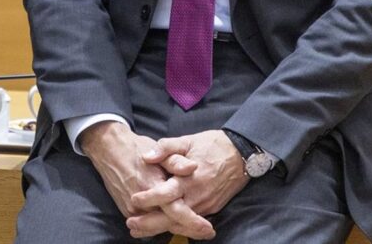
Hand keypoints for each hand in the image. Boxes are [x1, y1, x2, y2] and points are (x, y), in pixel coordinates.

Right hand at [80, 121, 212, 239]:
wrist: (109, 149)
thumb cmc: (136, 148)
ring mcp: (132, 209)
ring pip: (158, 226)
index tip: (208, 228)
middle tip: (207, 232)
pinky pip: (148, 223)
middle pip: (168, 224)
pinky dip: (161, 225)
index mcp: (152, 185)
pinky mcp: (127, 211)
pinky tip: (175, 225)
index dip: (193, 221)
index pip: (175, 211)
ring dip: (177, 229)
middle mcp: (141, 203)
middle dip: (189, 230)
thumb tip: (193, 167)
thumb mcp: (159, 149)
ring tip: (195, 231)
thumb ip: (176, 161)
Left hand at [126, 130, 249, 238]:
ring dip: (160, 228)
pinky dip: (176, 226)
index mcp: (189, 178)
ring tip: (140, 230)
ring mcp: (206, 205)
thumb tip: (146, 157)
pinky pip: (191, 222)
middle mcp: (198, 195)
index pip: (167, 194)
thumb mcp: (187, 140)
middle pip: (172, 216)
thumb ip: (166, 147)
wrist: (240, 153)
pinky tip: (162, 227)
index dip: (150, 198)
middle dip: (150, 223)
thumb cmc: (211, 145)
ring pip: (181, 222)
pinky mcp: (211, 208)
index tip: (133, 199)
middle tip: (131, 225)